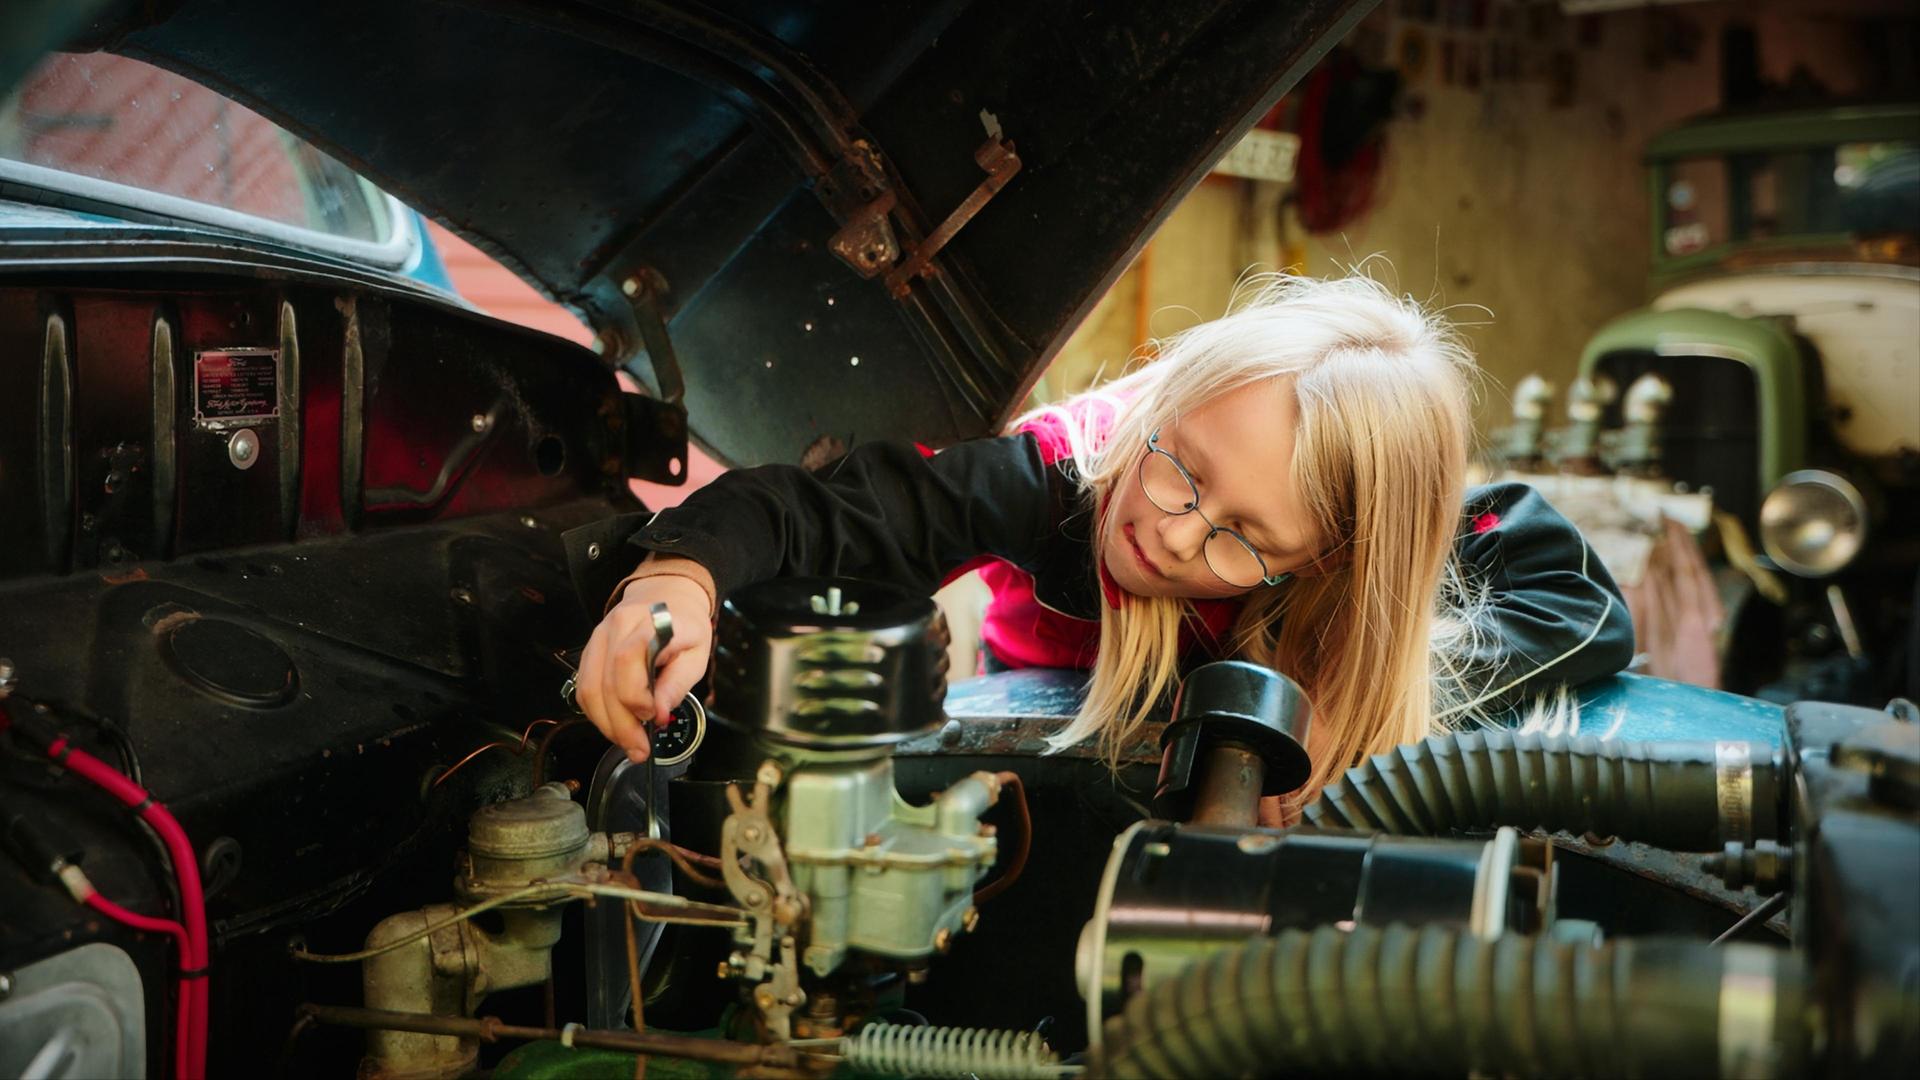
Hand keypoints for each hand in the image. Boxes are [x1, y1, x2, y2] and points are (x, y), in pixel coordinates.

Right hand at [575, 575, 712, 762]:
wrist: (665, 594)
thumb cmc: (685, 626)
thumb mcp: (696, 654)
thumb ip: (677, 684)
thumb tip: (658, 714)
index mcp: (649, 623)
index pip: (628, 658)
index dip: (634, 694)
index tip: (651, 717)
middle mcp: (616, 627)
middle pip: (605, 680)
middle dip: (620, 723)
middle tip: (639, 749)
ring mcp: (597, 638)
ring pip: (588, 688)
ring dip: (605, 724)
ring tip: (628, 744)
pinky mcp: (589, 651)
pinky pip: (583, 687)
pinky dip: (596, 713)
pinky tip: (614, 726)